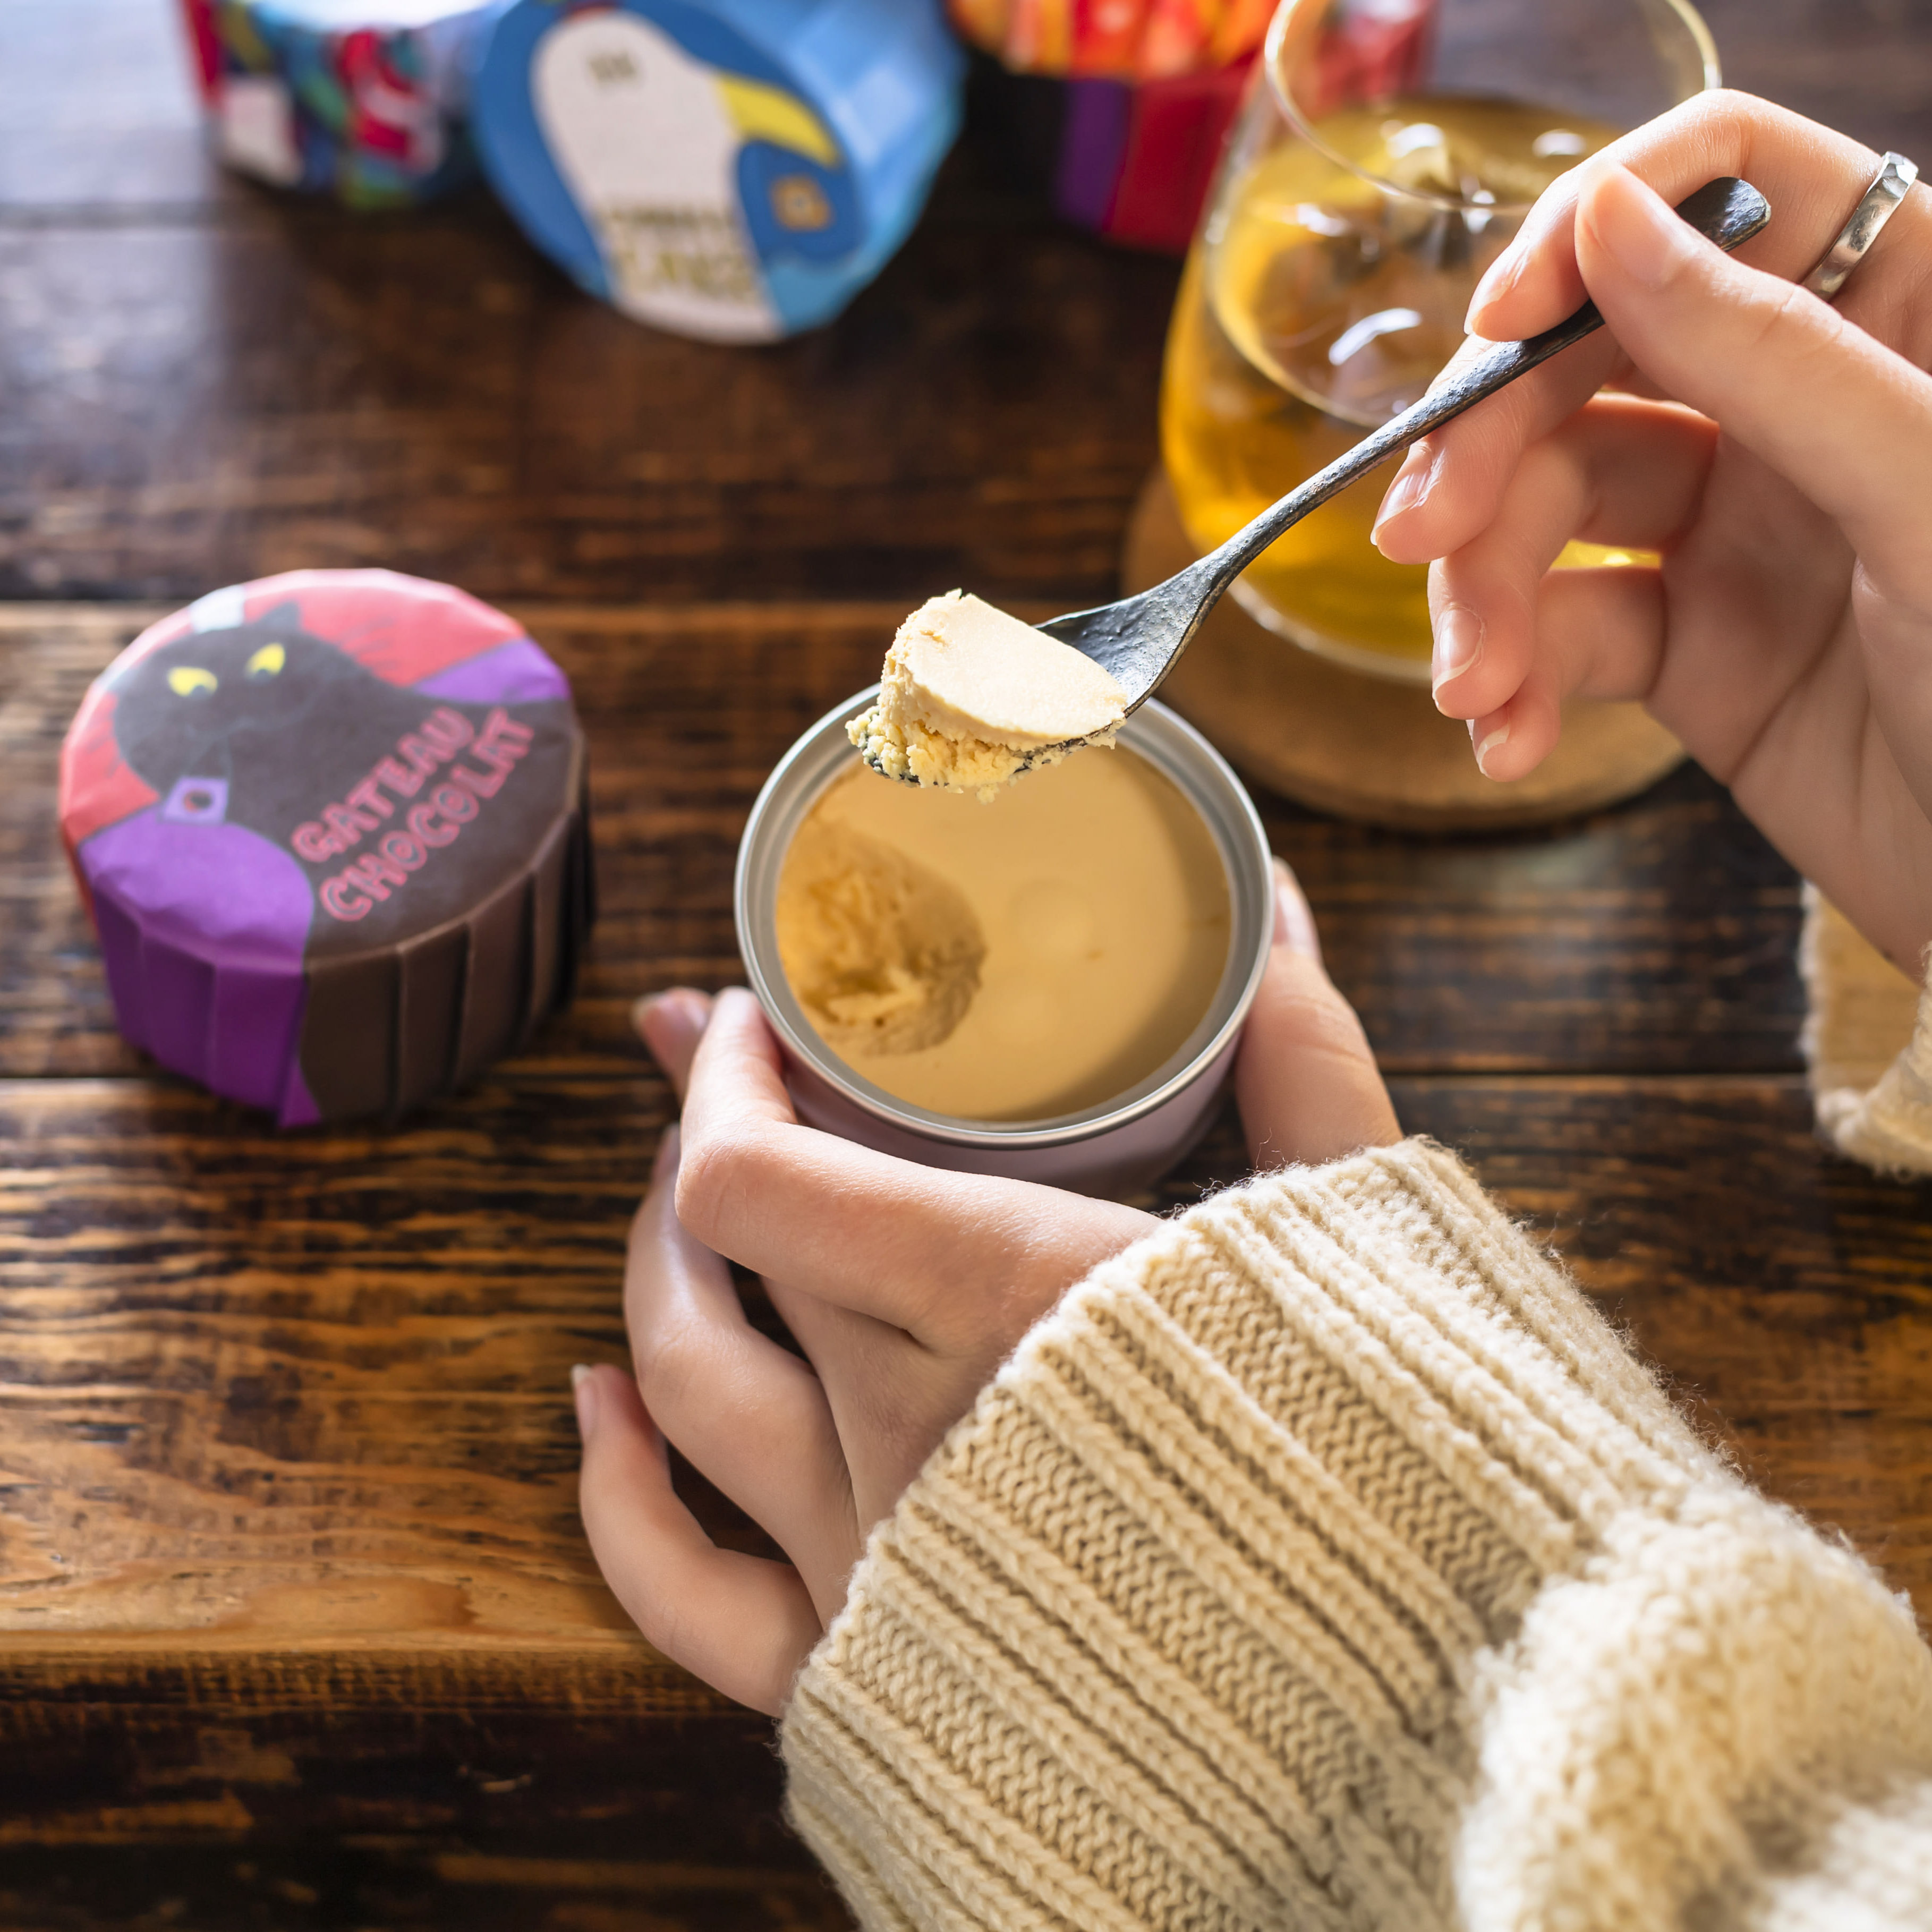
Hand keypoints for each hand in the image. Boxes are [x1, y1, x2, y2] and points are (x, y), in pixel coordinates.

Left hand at [573, 859, 1398, 1713]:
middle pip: (722, 1249)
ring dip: (654, 1271)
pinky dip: (619, 1497)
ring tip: (669, 1201)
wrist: (1429, 1705)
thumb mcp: (1356, 1234)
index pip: (755, 1172)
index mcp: (1007, 1298)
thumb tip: (1277, 913)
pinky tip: (600, 1404)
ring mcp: (876, 1554)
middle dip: (703, 1130)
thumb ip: (1303, 1064)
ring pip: (684, 1387)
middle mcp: (908, 1424)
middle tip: (730, 1069)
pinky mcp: (873, 1662)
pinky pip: (684, 1598)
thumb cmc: (1397, 1457)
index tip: (757, 1018)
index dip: (727, 1077)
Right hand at [1370, 91, 1931, 973]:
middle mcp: (1800, 404)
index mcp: (1896, 312)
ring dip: (1483, 595)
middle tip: (1416, 535)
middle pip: (1592, 361)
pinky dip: (1514, 683)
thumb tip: (1606, 223)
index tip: (1500, 322)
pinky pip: (1564, 634)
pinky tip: (1504, 739)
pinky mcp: (1691, 648)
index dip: (1600, 223)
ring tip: (1471, 690)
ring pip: (1551, 509)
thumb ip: (1770, 352)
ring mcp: (1739, 528)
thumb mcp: (1919, 489)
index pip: (1729, 186)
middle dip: (1489, 451)